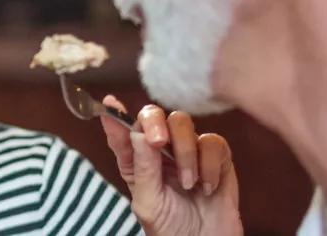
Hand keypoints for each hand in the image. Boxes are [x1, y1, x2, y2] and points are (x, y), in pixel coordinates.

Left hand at [100, 96, 241, 235]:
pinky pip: (213, 143)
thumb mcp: (149, 202)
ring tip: (188, 184)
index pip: (123, 132)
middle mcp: (161, 152)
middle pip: (156, 116)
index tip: (109, 103)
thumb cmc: (171, 229)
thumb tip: (137, 133)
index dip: (115, 115)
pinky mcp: (216, 159)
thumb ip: (143, 167)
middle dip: (155, 123)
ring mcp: (189, 152)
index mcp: (138, 162)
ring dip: (185, 152)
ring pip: (184, 124)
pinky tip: (207, 187)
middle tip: (159, 142)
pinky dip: (209, 164)